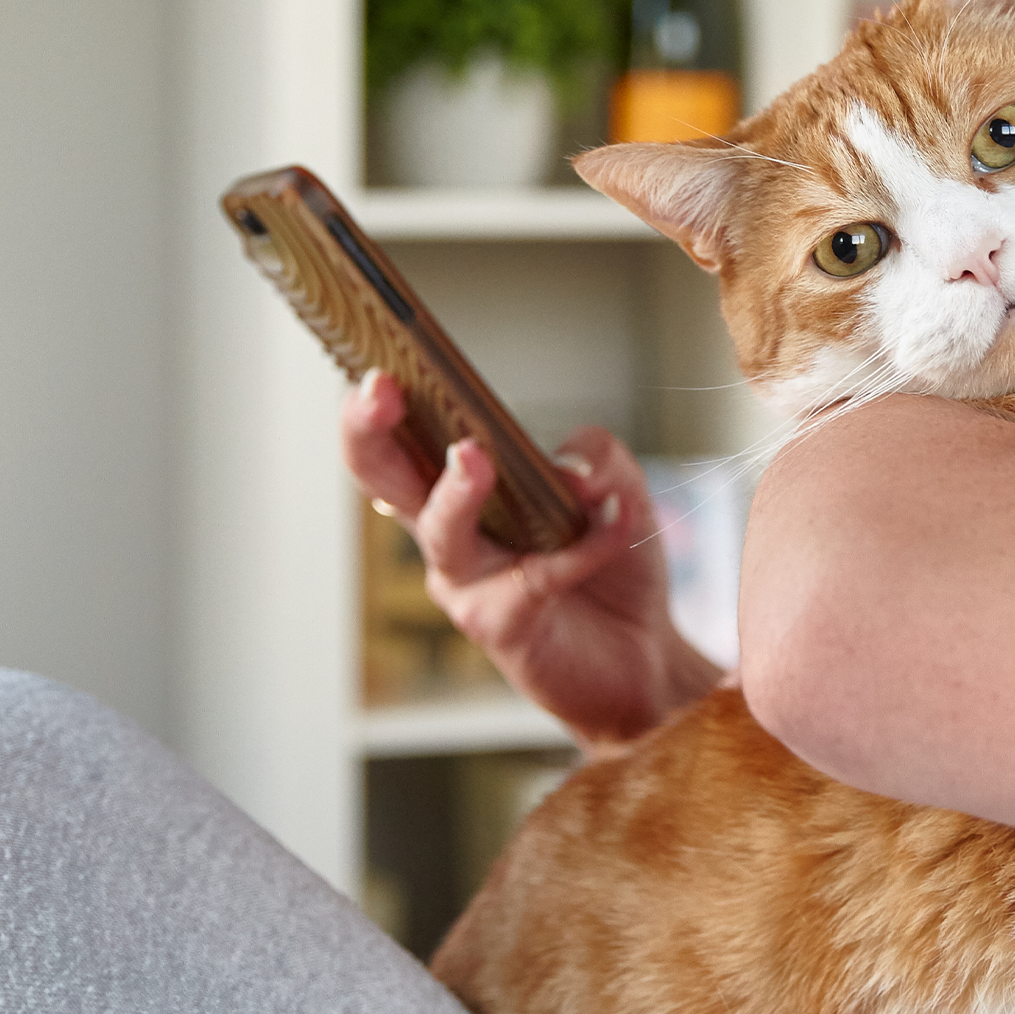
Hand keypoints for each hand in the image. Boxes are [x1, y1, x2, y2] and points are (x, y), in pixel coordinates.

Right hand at [341, 371, 722, 752]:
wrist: (643, 653)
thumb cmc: (611, 566)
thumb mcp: (620, 490)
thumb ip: (600, 458)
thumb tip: (572, 466)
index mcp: (461, 490)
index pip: (403, 438)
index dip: (376, 404)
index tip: (372, 360)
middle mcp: (449, 534)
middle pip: (386, 479)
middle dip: (370, 433)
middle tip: (377, 390)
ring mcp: (468, 582)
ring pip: (443, 532)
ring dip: (456, 492)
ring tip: (472, 457)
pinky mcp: (501, 625)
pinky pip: (535, 575)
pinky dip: (580, 546)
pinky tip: (616, 523)